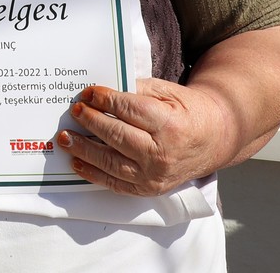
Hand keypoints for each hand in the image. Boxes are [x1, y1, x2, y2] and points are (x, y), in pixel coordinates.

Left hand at [57, 79, 235, 197]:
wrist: (214, 139)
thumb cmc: (187, 111)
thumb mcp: (166, 92)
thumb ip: (135, 90)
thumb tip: (100, 92)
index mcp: (170, 125)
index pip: (131, 110)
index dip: (106, 100)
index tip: (87, 93)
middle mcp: (163, 154)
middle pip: (118, 136)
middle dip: (91, 122)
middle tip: (74, 110)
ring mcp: (155, 175)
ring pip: (113, 163)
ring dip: (84, 150)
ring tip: (65, 138)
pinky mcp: (149, 189)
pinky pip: (117, 183)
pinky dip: (94, 174)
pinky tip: (77, 163)